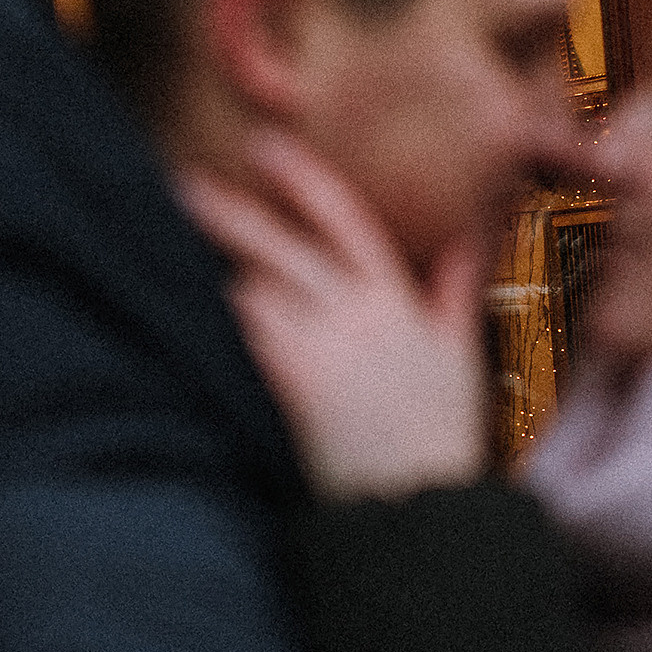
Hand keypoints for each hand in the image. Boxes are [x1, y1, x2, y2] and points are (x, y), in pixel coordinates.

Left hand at [178, 130, 489, 496]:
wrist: (420, 503)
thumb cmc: (440, 434)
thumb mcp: (460, 355)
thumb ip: (456, 293)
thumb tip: (469, 242)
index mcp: (396, 299)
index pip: (344, 218)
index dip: (302, 178)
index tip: (265, 147)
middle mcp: (358, 312)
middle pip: (283, 246)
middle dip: (231, 213)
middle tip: (184, 184)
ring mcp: (325, 346)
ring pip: (256, 290)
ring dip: (224, 277)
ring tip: (182, 259)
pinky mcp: (296, 384)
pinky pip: (247, 337)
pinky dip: (224, 320)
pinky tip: (193, 310)